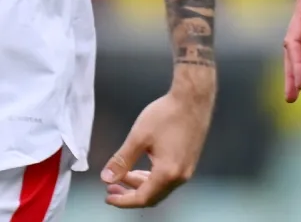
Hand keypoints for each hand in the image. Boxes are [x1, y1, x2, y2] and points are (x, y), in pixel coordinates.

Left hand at [99, 69, 215, 208]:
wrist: (193, 98)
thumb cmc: (167, 114)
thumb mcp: (139, 137)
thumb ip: (122, 160)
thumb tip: (107, 178)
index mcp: (167, 173)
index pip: (142, 198)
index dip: (123, 200)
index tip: (108, 197)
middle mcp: (180, 176)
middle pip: (152, 196)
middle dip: (130, 193)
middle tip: (111, 187)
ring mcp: (187, 169)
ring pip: (160, 188)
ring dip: (140, 184)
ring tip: (123, 175)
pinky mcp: (189, 161)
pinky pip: (167, 178)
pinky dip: (151, 177)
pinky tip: (140, 167)